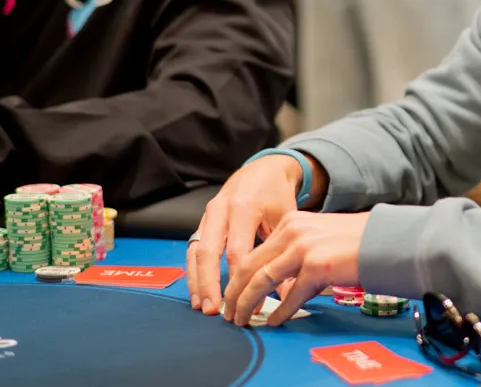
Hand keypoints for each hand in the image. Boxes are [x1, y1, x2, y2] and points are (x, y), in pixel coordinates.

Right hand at [186, 155, 302, 315]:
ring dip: (196, 281)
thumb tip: (287, 295)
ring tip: (202, 307)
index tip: (249, 305)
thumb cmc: (277, 195)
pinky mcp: (202, 220)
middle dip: (209, 284)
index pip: (237, 251)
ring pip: (195, 251)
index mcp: (244, 207)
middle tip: (214, 311)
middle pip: (209, 252)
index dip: (241, 280)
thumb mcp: (287, 218)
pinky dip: (193, 271)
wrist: (262, 170)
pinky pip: (192, 248)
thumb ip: (284, 253)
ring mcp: (208, 214)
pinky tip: (197, 291)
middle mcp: (221, 209)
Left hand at [223, 210, 370, 326]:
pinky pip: (290, 296)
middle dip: (234, 294)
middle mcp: (293, 231)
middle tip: (230, 313)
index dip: (237, 278)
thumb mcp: (318, 238)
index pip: (253, 252)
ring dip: (247, 304)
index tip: (232, 295)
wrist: (386, 240)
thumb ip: (295, 253)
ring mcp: (304, 248)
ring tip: (243, 320)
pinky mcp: (317, 266)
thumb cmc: (357, 242)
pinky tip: (275, 321)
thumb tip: (278, 283)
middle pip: (249, 266)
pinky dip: (279, 312)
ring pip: (261, 281)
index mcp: (292, 222)